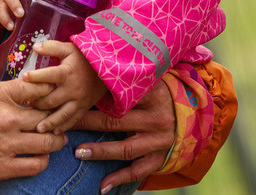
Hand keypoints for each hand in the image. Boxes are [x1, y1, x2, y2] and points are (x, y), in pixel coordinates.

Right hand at [0, 79, 67, 182]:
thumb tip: (2, 92)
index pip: (35, 88)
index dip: (47, 90)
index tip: (50, 94)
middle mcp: (8, 118)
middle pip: (47, 116)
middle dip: (54, 118)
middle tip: (56, 121)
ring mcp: (7, 144)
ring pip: (47, 141)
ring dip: (54, 141)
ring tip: (55, 140)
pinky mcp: (3, 167)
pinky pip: (35, 165)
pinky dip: (42, 161)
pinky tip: (40, 157)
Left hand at [23, 39, 106, 133]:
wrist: (107, 68)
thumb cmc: (84, 57)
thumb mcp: (69, 48)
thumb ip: (52, 47)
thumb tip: (35, 47)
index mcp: (67, 73)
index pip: (48, 75)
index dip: (35, 76)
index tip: (23, 78)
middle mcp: (72, 89)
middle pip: (51, 100)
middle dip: (38, 103)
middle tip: (27, 104)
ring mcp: (78, 100)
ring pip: (62, 114)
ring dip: (49, 122)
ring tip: (37, 129)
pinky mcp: (83, 108)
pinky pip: (73, 120)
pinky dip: (63, 127)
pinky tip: (54, 133)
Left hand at [72, 76, 175, 192]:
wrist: (188, 115)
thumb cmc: (159, 95)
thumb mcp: (148, 82)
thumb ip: (126, 80)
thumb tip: (92, 72)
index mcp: (154, 95)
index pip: (121, 96)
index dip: (95, 97)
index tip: (73, 98)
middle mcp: (158, 119)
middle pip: (118, 121)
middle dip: (89, 123)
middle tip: (66, 124)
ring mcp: (160, 141)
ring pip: (126, 148)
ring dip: (100, 151)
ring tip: (78, 152)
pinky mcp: (160, 158)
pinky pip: (138, 171)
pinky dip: (120, 178)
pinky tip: (102, 186)